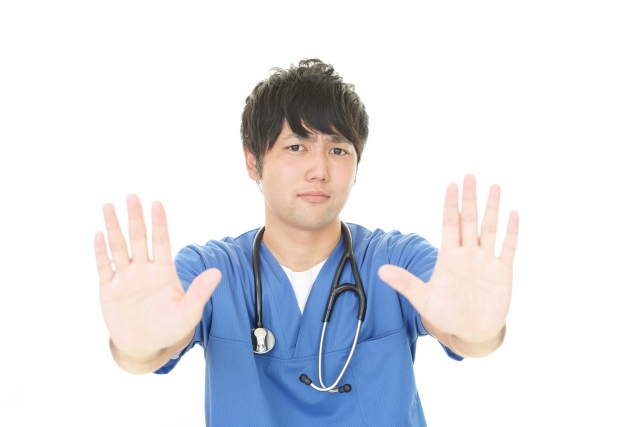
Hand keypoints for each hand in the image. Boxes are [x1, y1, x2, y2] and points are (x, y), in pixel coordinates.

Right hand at [94, 194, 220, 357]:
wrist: (145, 346)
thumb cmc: (170, 328)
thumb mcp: (188, 312)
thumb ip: (200, 292)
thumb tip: (217, 273)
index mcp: (164, 271)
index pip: (161, 241)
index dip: (159, 223)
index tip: (157, 203)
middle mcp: (144, 269)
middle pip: (138, 238)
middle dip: (135, 218)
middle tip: (132, 196)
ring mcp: (125, 277)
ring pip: (119, 247)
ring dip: (114, 228)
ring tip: (109, 206)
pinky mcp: (109, 289)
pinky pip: (104, 266)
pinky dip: (101, 252)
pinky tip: (99, 235)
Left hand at [378, 175, 518, 343]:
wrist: (471, 332)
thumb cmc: (446, 315)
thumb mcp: (423, 299)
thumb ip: (405, 283)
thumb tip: (381, 271)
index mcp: (448, 256)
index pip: (449, 225)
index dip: (450, 205)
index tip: (451, 185)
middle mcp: (468, 254)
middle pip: (469, 221)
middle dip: (469, 199)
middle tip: (469, 177)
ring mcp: (486, 261)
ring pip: (489, 229)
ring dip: (492, 209)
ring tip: (494, 187)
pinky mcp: (502, 272)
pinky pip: (507, 248)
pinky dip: (511, 232)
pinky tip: (513, 214)